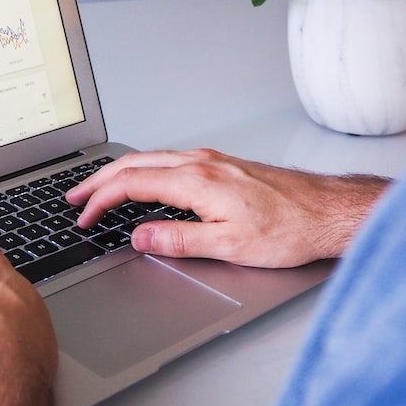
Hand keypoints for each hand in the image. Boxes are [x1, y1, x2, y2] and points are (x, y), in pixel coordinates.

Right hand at [66, 149, 389, 267]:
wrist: (331, 212)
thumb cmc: (290, 228)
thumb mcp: (229, 246)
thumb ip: (178, 240)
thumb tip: (140, 236)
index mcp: (197, 180)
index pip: (131, 184)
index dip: (101, 201)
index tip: (84, 218)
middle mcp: (202, 162)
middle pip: (135, 163)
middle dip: (99, 180)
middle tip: (75, 197)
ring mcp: (213, 160)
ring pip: (152, 159)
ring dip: (120, 173)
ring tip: (99, 190)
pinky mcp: (223, 165)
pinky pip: (170, 161)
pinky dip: (144, 170)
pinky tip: (144, 182)